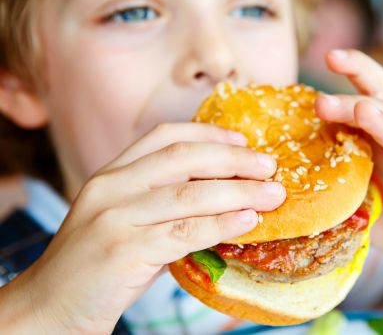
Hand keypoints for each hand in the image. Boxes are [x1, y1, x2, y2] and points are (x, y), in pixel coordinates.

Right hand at [1, 123, 285, 332]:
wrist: (50, 308)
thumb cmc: (98, 267)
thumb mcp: (128, 223)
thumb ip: (166, 207)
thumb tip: (227, 198)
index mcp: (112, 175)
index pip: (164, 136)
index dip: (209, 133)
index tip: (244, 141)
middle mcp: (111, 188)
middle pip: (183, 158)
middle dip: (233, 160)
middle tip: (270, 166)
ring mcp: (114, 218)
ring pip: (189, 194)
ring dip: (239, 192)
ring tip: (273, 195)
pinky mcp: (123, 251)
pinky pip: (184, 232)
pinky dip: (221, 224)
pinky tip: (247, 221)